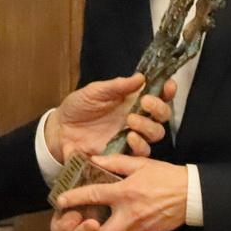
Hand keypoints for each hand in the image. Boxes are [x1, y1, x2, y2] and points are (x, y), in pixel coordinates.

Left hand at [45, 74, 175, 162]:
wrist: (60, 130)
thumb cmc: (78, 107)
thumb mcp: (95, 92)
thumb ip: (117, 86)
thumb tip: (140, 77)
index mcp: (132, 101)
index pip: (157, 95)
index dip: (167, 91)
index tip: (169, 85)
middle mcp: (136, 118)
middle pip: (162, 116)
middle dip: (159, 109)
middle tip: (145, 103)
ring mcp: (131, 136)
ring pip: (155, 134)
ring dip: (148, 126)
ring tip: (131, 120)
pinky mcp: (123, 153)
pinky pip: (142, 152)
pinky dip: (140, 145)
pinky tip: (130, 137)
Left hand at [54, 155, 188, 230]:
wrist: (193, 194)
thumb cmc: (166, 176)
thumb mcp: (141, 163)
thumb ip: (116, 161)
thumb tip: (94, 158)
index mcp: (126, 192)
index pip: (93, 196)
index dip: (74, 199)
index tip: (60, 201)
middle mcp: (130, 213)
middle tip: (80, 225)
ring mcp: (140, 227)